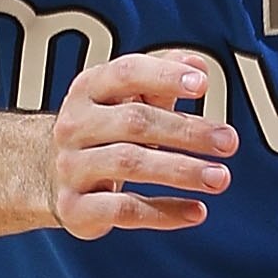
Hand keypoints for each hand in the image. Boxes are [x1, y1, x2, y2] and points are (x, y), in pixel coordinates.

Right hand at [48, 50, 236, 238]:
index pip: (126, 73)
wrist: (48, 176)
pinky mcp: (75, 208)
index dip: (164, 75)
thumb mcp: (125, 99)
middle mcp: (74, 125)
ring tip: (220, 178)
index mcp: (89, 90)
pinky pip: (124, 210)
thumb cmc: (103, 131)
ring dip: (181, 171)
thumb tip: (198, 65)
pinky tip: (197, 212)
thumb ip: (161, 78)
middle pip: (134, 122)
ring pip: (129, 164)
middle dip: (187, 131)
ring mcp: (71, 167)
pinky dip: (164, 212)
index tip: (202, 84)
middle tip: (229, 142)